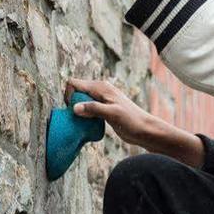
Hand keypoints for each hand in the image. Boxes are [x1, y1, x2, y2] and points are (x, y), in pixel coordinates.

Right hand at [66, 78, 186, 156]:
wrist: (144, 130)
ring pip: (80, 100)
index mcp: (100, 87)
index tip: (73, 110)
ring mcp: (101, 99)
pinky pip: (86, 108)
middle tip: (77, 118)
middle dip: (71, 103)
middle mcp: (99, 90)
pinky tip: (87, 124)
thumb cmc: (131, 121)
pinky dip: (83, 115)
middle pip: (75, 91)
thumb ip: (94, 109)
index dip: (69, 96)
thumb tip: (74, 108)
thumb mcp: (112, 114)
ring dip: (77, 110)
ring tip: (81, 122)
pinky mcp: (103, 109)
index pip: (74, 83)